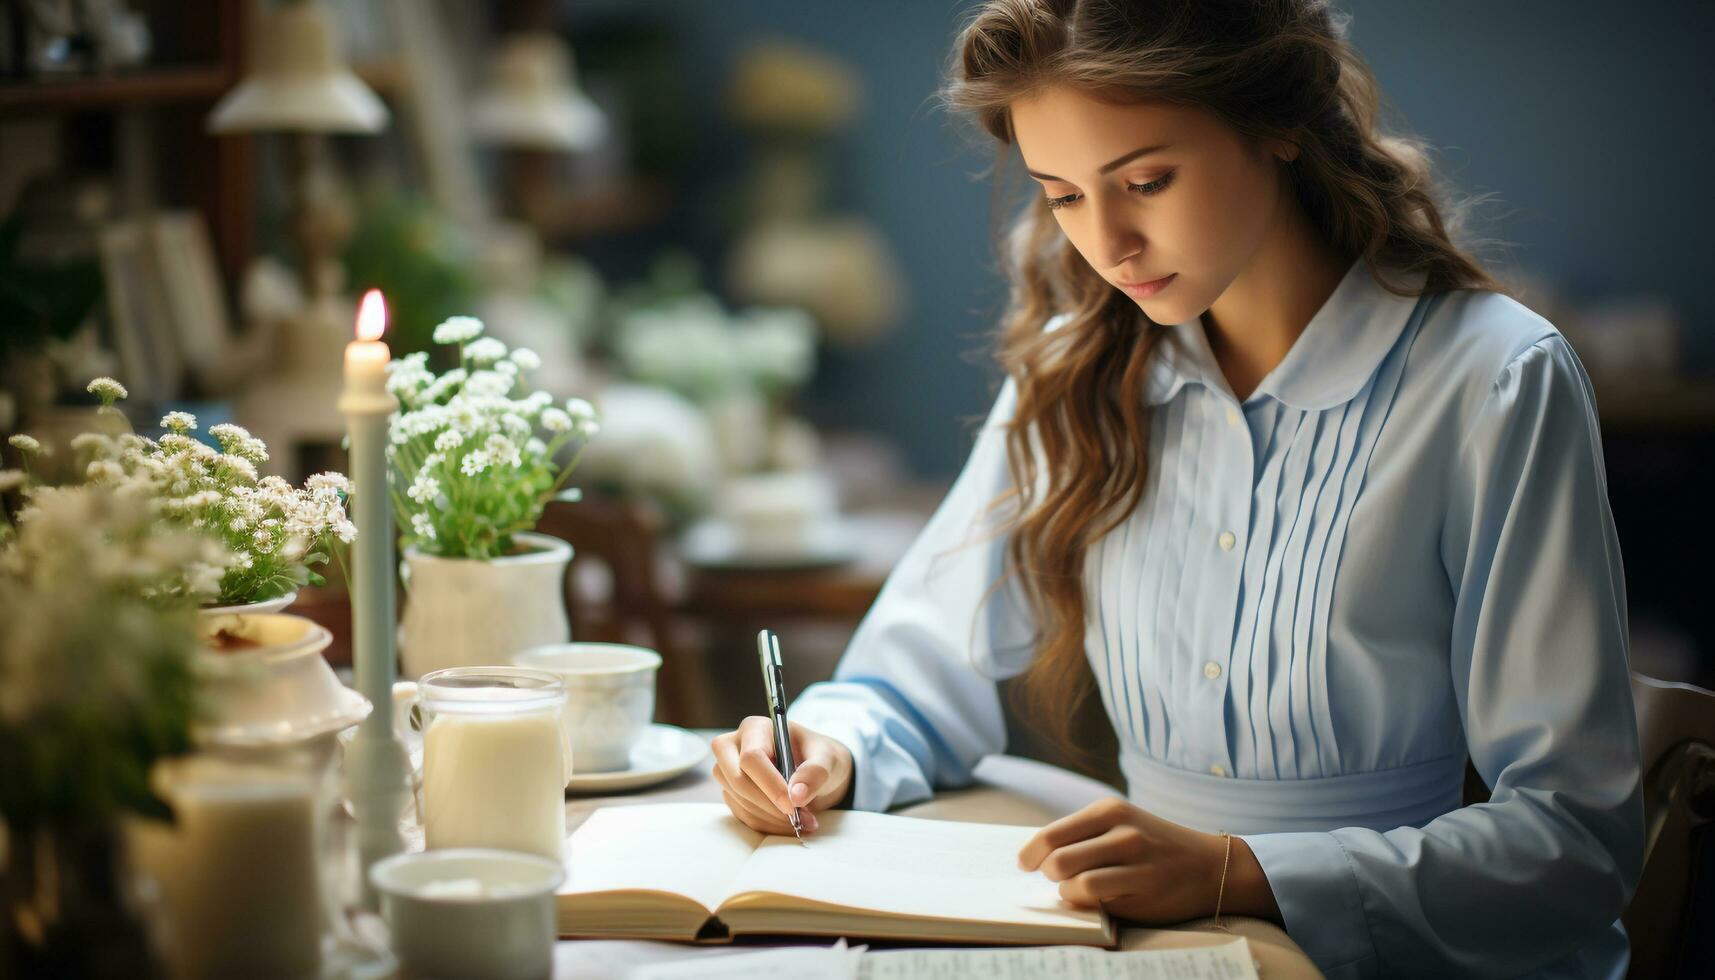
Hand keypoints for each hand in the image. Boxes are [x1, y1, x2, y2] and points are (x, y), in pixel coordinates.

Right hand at [710, 716, 853, 835]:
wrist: (815, 770)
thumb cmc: (817, 756)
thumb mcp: (827, 758)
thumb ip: (815, 772)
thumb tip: (796, 795)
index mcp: (755, 728)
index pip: (752, 758)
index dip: (771, 785)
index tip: (793, 806)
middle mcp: (733, 747)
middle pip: (738, 781)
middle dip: (770, 805)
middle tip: (799, 818)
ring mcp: (727, 771)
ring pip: (740, 802)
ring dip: (772, 818)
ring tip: (802, 820)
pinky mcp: (730, 792)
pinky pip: (742, 815)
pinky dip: (767, 824)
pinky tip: (788, 822)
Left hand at [1017, 797, 1237, 923]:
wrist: (1209, 866)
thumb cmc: (1154, 846)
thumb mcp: (1121, 824)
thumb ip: (1082, 834)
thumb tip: (1034, 854)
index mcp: (1110, 809)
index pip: (1051, 834)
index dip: (1031, 854)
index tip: (1026, 864)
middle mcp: (1122, 831)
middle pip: (1057, 858)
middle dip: (1049, 874)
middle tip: (1058, 878)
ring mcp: (1135, 861)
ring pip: (1074, 880)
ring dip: (1067, 891)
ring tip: (1076, 889)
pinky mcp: (1144, 889)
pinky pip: (1096, 898)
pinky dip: (1085, 902)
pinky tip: (1096, 900)